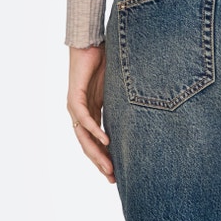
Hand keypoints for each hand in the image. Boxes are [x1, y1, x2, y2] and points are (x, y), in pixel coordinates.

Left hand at [67, 44, 114, 182]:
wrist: (90, 42)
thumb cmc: (104, 61)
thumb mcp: (117, 89)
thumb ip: (124, 104)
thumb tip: (146, 115)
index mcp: (91, 112)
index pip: (96, 142)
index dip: (104, 158)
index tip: (115, 174)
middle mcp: (81, 112)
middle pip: (88, 145)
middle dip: (100, 162)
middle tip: (112, 178)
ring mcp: (75, 105)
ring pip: (84, 137)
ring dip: (96, 153)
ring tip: (108, 167)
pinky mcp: (74, 96)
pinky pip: (85, 118)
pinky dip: (95, 130)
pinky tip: (106, 141)